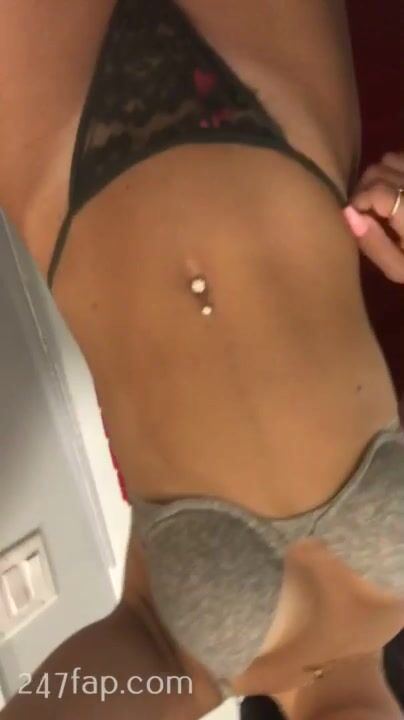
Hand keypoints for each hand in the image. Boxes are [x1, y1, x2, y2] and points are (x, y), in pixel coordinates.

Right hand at [343, 152, 403, 282]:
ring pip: (390, 159)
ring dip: (379, 176)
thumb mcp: (400, 269)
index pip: (373, 191)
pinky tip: (398, 188)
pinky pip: (402, 157)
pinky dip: (395, 168)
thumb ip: (374, 244)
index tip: (354, 218)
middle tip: (363, 211)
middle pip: (377, 172)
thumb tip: (346, 213)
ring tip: (381, 199)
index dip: (356, 203)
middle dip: (362, 190)